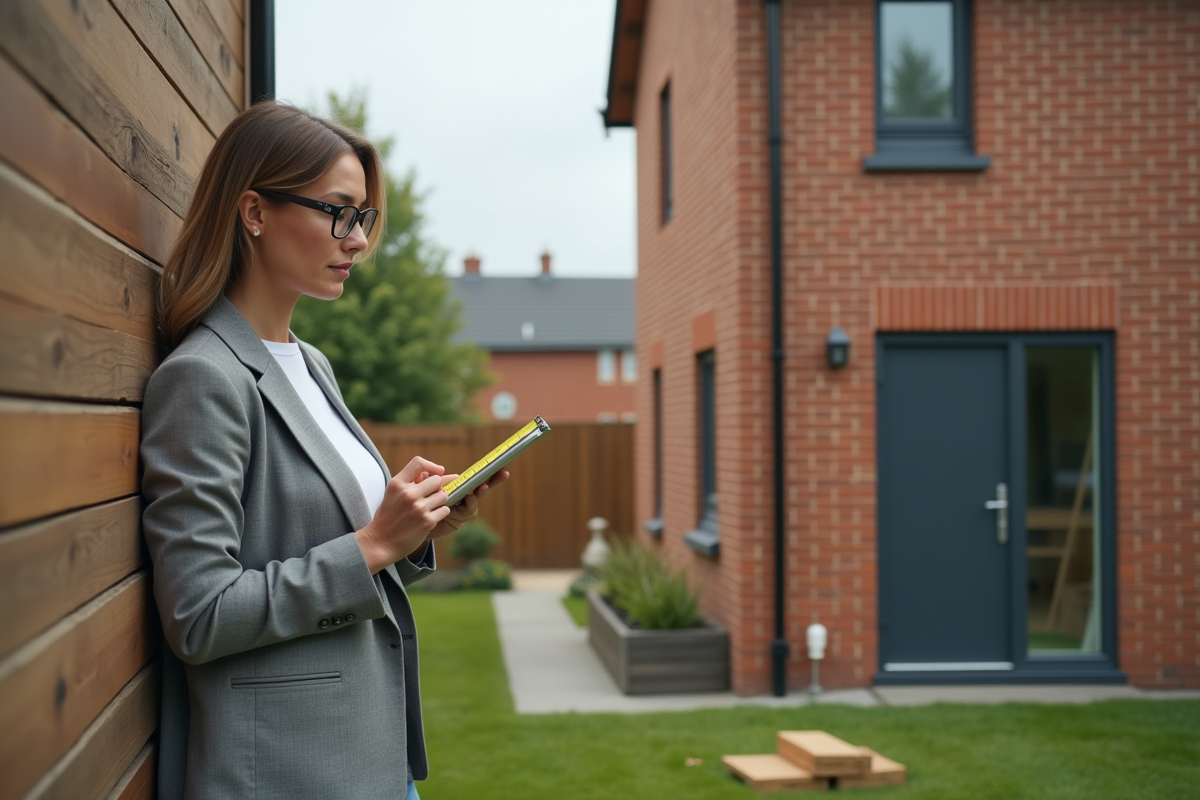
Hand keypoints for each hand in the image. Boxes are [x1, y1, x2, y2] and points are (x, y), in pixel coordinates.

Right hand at [355, 457, 450, 573]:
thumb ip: (409, 482)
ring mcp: (418, 508)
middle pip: (437, 480)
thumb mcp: (392, 493)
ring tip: (431, 507)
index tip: (439, 472)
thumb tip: (437, 473)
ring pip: (443, 495)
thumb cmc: (388, 517)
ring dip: (440, 501)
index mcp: (397, 484)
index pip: (418, 463)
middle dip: (437, 488)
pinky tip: (431, 517)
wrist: (380, 542)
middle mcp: (408, 493)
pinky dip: (441, 513)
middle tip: (432, 496)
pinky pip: (445, 510)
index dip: (432, 466)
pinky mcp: (427, 521)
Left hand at [427, 469, 510, 541]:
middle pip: (482, 484)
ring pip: (476, 496)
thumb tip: (436, 471)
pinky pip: (468, 509)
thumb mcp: (424, 487)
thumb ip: (429, 478)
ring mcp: (465, 506)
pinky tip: (470, 496)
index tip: (499, 462)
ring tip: (483, 485)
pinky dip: (470, 502)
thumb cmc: (423, 502)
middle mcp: (466, 494)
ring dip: (481, 491)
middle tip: (505, 472)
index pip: (475, 474)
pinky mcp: (462, 517)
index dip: (487, 469)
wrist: (419, 522)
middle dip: (494, 478)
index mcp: (459, 483)